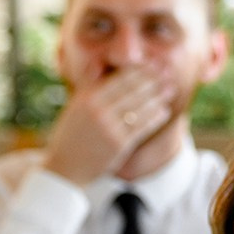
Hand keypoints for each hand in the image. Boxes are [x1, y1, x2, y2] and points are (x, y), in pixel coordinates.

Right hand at [41, 64, 176, 184]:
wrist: (64, 170)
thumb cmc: (69, 138)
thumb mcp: (73, 108)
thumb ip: (88, 86)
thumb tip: (98, 63)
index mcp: (86, 98)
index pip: (119, 78)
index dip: (139, 70)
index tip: (152, 64)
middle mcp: (97, 110)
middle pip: (132, 89)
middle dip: (152, 79)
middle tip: (166, 72)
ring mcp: (109, 127)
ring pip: (140, 106)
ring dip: (158, 96)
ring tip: (169, 89)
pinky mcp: (119, 144)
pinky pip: (142, 126)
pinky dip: (155, 117)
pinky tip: (162, 111)